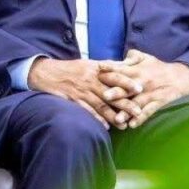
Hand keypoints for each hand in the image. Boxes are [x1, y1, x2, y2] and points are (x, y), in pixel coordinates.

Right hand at [27, 57, 143, 129]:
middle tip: (138, 112)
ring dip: (113, 115)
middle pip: (111, 93)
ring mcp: (81, 91)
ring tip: (125, 124)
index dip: (127, 82)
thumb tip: (125, 65)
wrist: (47, 73)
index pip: (114, 75)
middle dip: (125, 103)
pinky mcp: (73, 100)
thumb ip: (107, 65)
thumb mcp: (89, 63)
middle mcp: (90, 80)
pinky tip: (106, 126)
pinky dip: (96, 119)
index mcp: (95, 69)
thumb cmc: (71, 68)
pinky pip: (87, 111)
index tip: (140, 88)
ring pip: (100, 104)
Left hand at [98, 49, 188, 128]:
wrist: (181, 77)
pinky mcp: (158, 103)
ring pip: (137, 103)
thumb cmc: (158, 66)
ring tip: (117, 118)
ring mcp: (150, 94)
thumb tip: (113, 60)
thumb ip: (129, 57)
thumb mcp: (145, 57)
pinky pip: (149, 111)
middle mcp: (142, 82)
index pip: (121, 69)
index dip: (110, 68)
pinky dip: (141, 118)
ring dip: (127, 111)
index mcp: (137, 70)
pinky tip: (132, 125)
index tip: (98, 69)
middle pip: (127, 88)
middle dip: (117, 92)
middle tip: (105, 96)